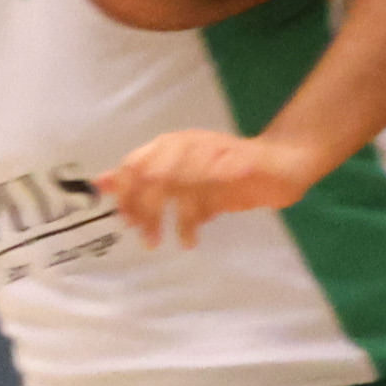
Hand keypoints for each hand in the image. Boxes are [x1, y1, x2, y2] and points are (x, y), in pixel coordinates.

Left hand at [98, 128, 325, 246]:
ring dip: (164, 219)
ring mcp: (212, 155)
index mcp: (172, 144)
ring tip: (162, 241)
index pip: (134, 164)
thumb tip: (102, 183)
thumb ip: (144, 177)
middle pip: (148, 175)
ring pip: (174, 186)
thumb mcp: (183, 174)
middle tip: (141, 234)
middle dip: (140, 208)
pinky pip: (205, 196)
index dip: (125, 193)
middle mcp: (188, 145)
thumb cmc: (229, 170)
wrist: (283, 161)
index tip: (125, 219)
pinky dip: (190, 222)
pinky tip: (188, 239)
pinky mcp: (235, 169)